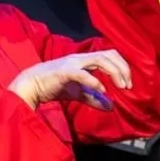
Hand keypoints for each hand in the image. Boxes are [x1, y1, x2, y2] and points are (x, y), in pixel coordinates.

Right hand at [10, 48, 131, 111]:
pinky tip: (102, 90)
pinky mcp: (64, 71)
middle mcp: (81, 58)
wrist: (30, 85)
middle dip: (123, 68)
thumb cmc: (53, 86)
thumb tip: (110, 107)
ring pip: (100, 59)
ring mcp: (72, 63)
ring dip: (114, 72)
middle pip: (109, 54)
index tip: (128, 84)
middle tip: (128, 85)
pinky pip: (82, 73)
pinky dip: (94, 81)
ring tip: (120, 86)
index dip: (123, 67)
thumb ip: (94, 98)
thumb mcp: (78, 93)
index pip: (110, 55)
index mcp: (86, 60)